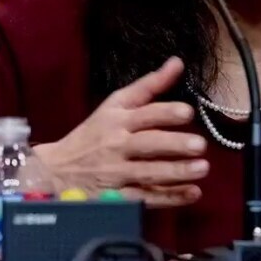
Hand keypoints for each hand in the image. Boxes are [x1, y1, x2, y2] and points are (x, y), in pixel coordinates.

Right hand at [33, 57, 207, 207]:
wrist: (57, 170)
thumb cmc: (93, 133)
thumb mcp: (115, 105)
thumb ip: (149, 85)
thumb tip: (178, 62)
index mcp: (117, 120)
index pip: (144, 114)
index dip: (166, 113)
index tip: (188, 113)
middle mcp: (117, 145)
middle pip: (148, 144)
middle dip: (174, 144)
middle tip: (200, 145)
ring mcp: (117, 174)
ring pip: (150, 173)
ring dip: (177, 172)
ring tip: (203, 168)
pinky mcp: (118, 198)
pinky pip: (147, 198)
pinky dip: (170, 197)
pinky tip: (192, 193)